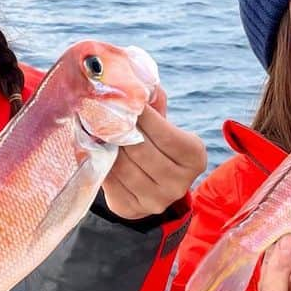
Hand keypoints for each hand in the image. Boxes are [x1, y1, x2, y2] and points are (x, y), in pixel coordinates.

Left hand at [102, 86, 206, 218]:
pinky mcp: (132, 209)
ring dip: (106, 145)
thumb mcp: (165, 124)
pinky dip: (99, 162)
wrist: (152, 185)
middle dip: (120, 129)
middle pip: (141, 150)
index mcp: (195, 157)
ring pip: (123, 166)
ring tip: (96, 128)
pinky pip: (110, 181)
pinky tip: (95, 149)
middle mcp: (179, 184)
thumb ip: (155, 103)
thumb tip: (140, 81)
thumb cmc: (158, 144)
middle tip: (104, 111)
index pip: (164, 133)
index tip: (125, 100)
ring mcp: (156, 201)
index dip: (142, 115)